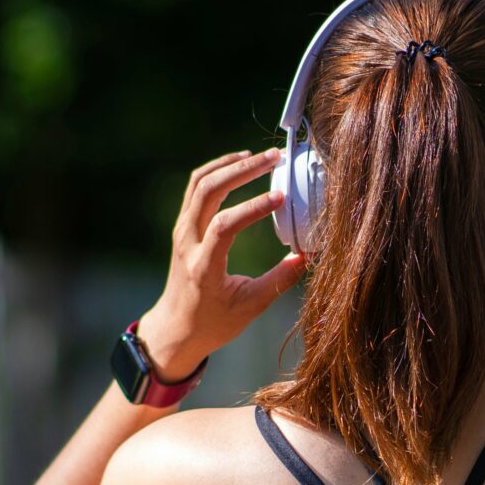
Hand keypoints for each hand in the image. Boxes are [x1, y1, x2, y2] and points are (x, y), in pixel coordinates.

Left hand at [136, 147, 307, 381]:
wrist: (175, 328)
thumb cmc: (214, 323)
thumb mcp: (251, 307)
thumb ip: (280, 280)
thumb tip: (308, 255)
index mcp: (203, 267)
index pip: (224, 225)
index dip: (253, 207)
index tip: (281, 197)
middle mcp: (187, 243)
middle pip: (208, 191)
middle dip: (243, 170)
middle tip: (274, 158)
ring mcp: (181, 231)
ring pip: (199, 182)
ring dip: (230, 165)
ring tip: (259, 156)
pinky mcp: (182, 226)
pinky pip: (196, 187)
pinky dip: (218, 171)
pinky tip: (240, 164)